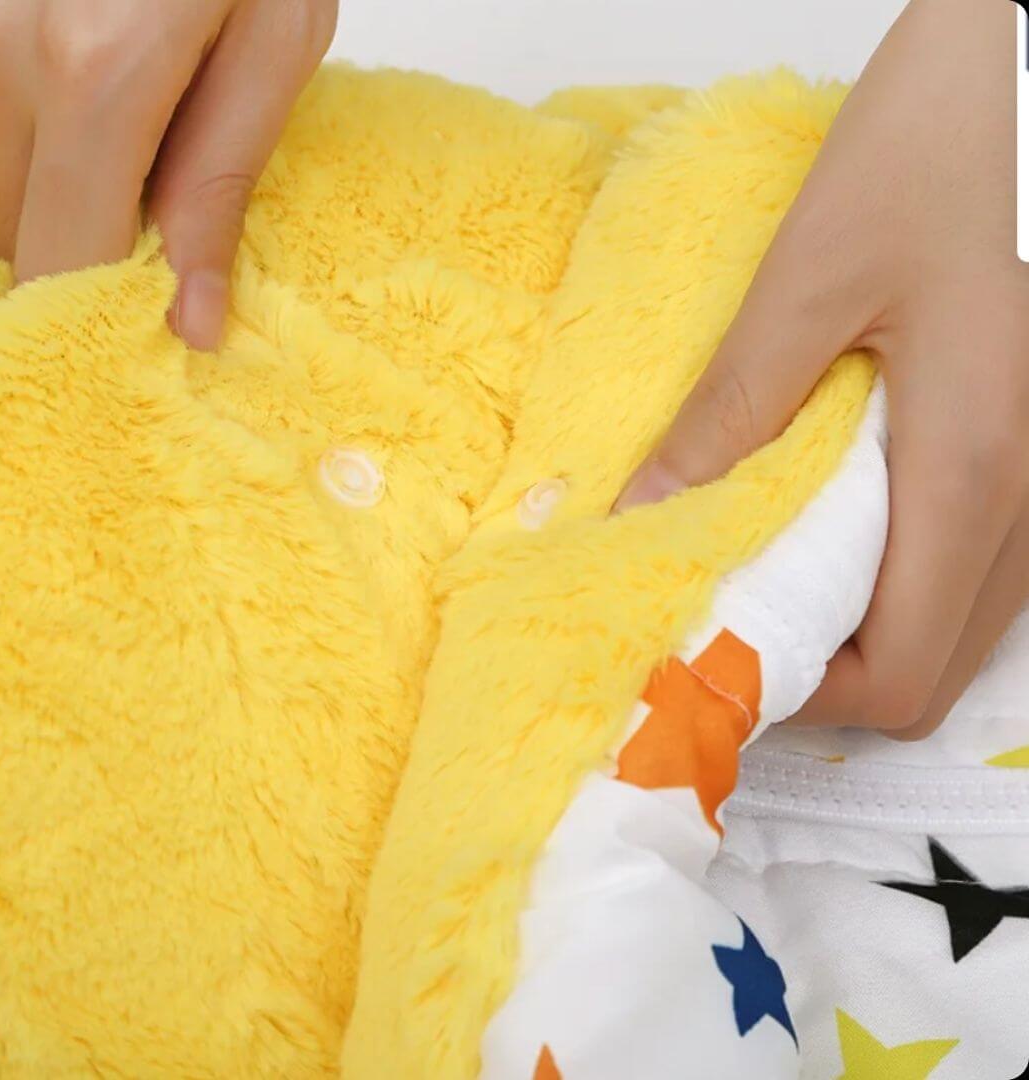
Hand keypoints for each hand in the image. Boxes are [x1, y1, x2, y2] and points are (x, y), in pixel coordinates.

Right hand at [0, 0, 336, 348]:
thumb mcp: (275, 50)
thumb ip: (219, 189)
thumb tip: (193, 320)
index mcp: (95, 76)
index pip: (67, 258)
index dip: (98, 327)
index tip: (143, 363)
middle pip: (27, 234)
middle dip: (93, 265)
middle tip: (170, 267)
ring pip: (2, 189)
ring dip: (74, 206)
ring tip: (150, 172)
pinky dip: (52, 160)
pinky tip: (111, 134)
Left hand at [616, 0, 1028, 739]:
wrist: (1025, 87)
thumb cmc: (933, 156)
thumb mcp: (807, 283)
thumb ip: (729, 413)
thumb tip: (643, 515)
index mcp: (973, 470)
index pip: (901, 673)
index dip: (808, 696)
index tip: (722, 653)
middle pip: (933, 670)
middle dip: (829, 670)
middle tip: (734, 615)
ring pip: (958, 625)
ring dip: (864, 627)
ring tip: (771, 572)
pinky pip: (974, 568)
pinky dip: (901, 579)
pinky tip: (837, 524)